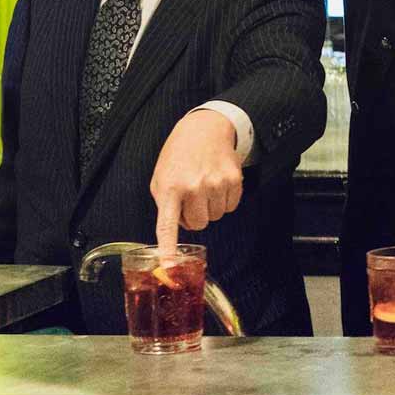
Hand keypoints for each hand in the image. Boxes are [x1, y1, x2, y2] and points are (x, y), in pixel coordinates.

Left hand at [151, 109, 243, 252]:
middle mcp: (194, 187)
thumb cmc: (179, 155)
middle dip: (195, 216)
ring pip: (216, 216)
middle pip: (198, 224)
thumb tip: (175, 230)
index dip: (168, 247)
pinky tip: (217, 183)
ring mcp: (216, 184)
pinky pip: (230, 206)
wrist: (205, 129)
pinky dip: (224, 199)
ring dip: (210, 207)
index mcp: (170, 188)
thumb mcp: (161, 177)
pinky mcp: (234, 180)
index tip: (169, 266)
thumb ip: (165, 204)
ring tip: (204, 186)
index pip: (167, 224)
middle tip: (191, 198)